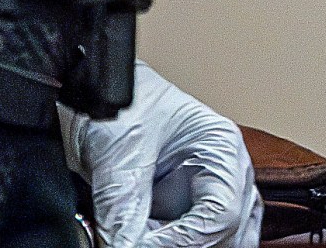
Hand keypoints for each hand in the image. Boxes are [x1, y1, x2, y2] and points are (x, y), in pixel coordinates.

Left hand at [63, 63, 264, 247]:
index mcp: (221, 146)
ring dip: (184, 245)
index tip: (142, 244)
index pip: (222, 211)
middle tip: (139, 242)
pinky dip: (174, 244)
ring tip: (140, 236)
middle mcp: (225, 170)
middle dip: (188, 244)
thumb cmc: (118, 102)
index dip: (184, 238)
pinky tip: (145, 238)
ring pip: (223, 239)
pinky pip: (197, 239)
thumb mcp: (117, 153)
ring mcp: (209, 190)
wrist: (94, 93)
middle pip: (231, 230)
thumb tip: (125, 247)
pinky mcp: (187, 207)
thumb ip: (123, 206)